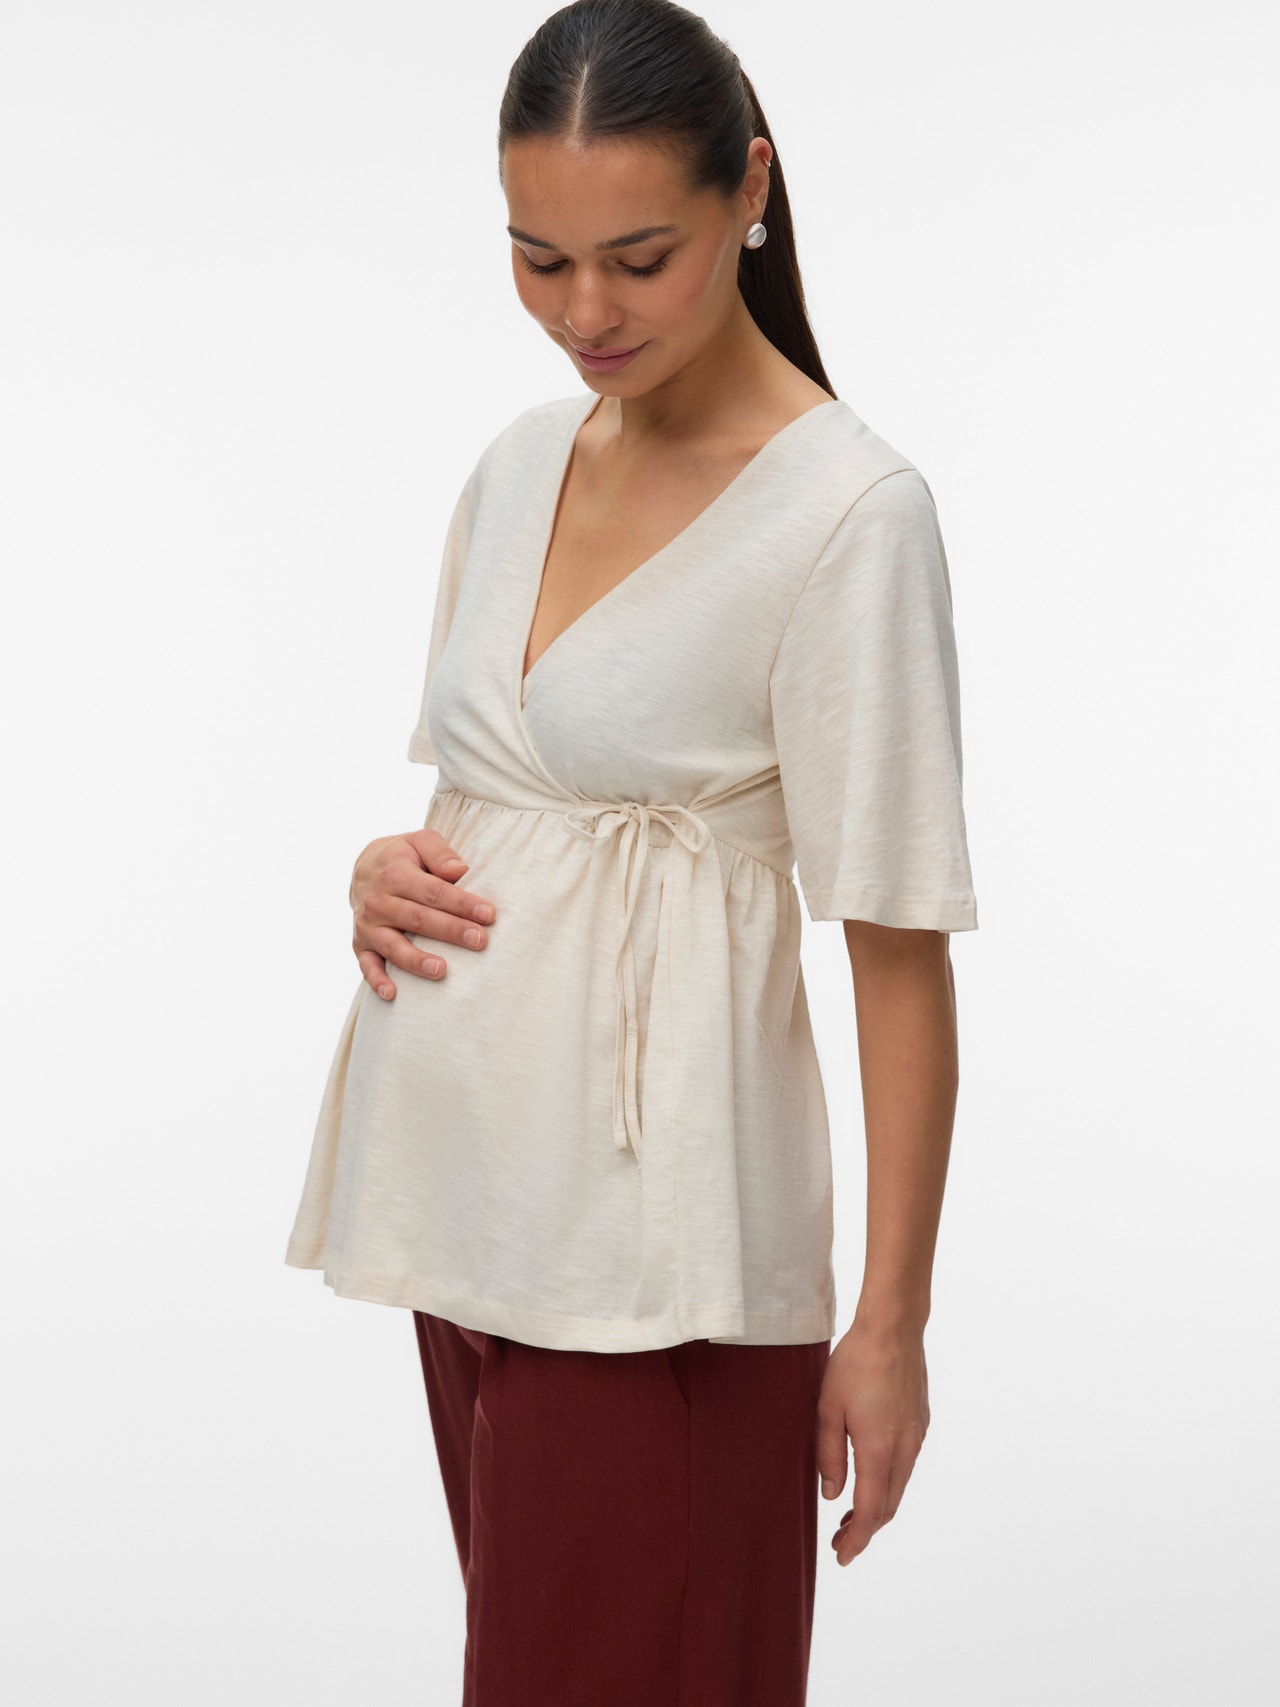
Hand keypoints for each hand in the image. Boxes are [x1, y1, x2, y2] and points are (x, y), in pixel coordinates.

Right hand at [351, 829, 495, 999]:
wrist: (364, 867)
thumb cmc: (404, 856)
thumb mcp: (420, 841)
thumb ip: (440, 853)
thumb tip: (460, 870)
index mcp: (395, 873)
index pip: (433, 891)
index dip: (461, 903)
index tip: (488, 914)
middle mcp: (378, 901)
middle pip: (417, 919)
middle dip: (450, 931)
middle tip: (480, 941)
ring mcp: (368, 925)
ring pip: (393, 946)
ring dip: (416, 960)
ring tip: (442, 970)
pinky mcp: (361, 944)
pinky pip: (367, 965)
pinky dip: (376, 980)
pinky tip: (393, 994)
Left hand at [816, 1317, 929, 1566]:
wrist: (893, 1329)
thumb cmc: (855, 1364)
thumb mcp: (827, 1409)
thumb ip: (829, 1456)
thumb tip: (833, 1495)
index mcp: (879, 1450)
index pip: (869, 1512)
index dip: (856, 1539)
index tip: (842, 1557)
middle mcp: (904, 1450)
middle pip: (887, 1506)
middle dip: (864, 1530)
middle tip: (840, 1541)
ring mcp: (916, 1437)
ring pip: (898, 1487)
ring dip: (876, 1507)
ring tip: (850, 1515)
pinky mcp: (920, 1423)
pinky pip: (906, 1466)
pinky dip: (888, 1484)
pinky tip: (871, 1477)